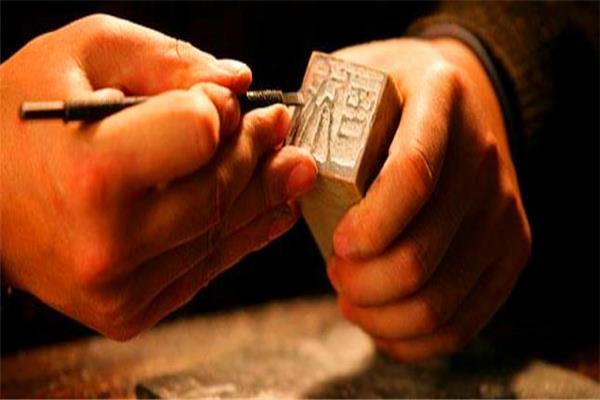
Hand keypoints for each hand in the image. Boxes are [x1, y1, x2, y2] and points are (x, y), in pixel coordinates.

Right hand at [0, 15, 316, 339]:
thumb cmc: (17, 123)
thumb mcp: (82, 55)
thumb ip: (167, 61)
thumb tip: (237, 83)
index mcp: (92, 174)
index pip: (200, 134)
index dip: (216, 110)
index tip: (216, 101)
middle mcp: (108, 244)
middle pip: (222, 187)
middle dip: (258, 148)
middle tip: (278, 125)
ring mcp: (120, 288)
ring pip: (224, 231)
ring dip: (266, 193)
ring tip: (292, 166)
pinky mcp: (129, 311)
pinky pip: (207, 266)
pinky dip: (245, 233)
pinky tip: (270, 208)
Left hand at [327, 38, 530, 360]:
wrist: (460, 104)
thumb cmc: (388, 100)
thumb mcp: (351, 85)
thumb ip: (311, 120)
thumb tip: (272, 177)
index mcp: (441, 97)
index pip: (411, 174)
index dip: (368, 223)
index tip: (337, 243)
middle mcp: (483, 154)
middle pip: (420, 253)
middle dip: (361, 282)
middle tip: (335, 273)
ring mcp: (503, 206)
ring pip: (438, 299)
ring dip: (380, 314)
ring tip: (352, 299)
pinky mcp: (512, 247)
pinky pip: (462, 320)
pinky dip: (412, 337)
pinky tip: (381, 322)